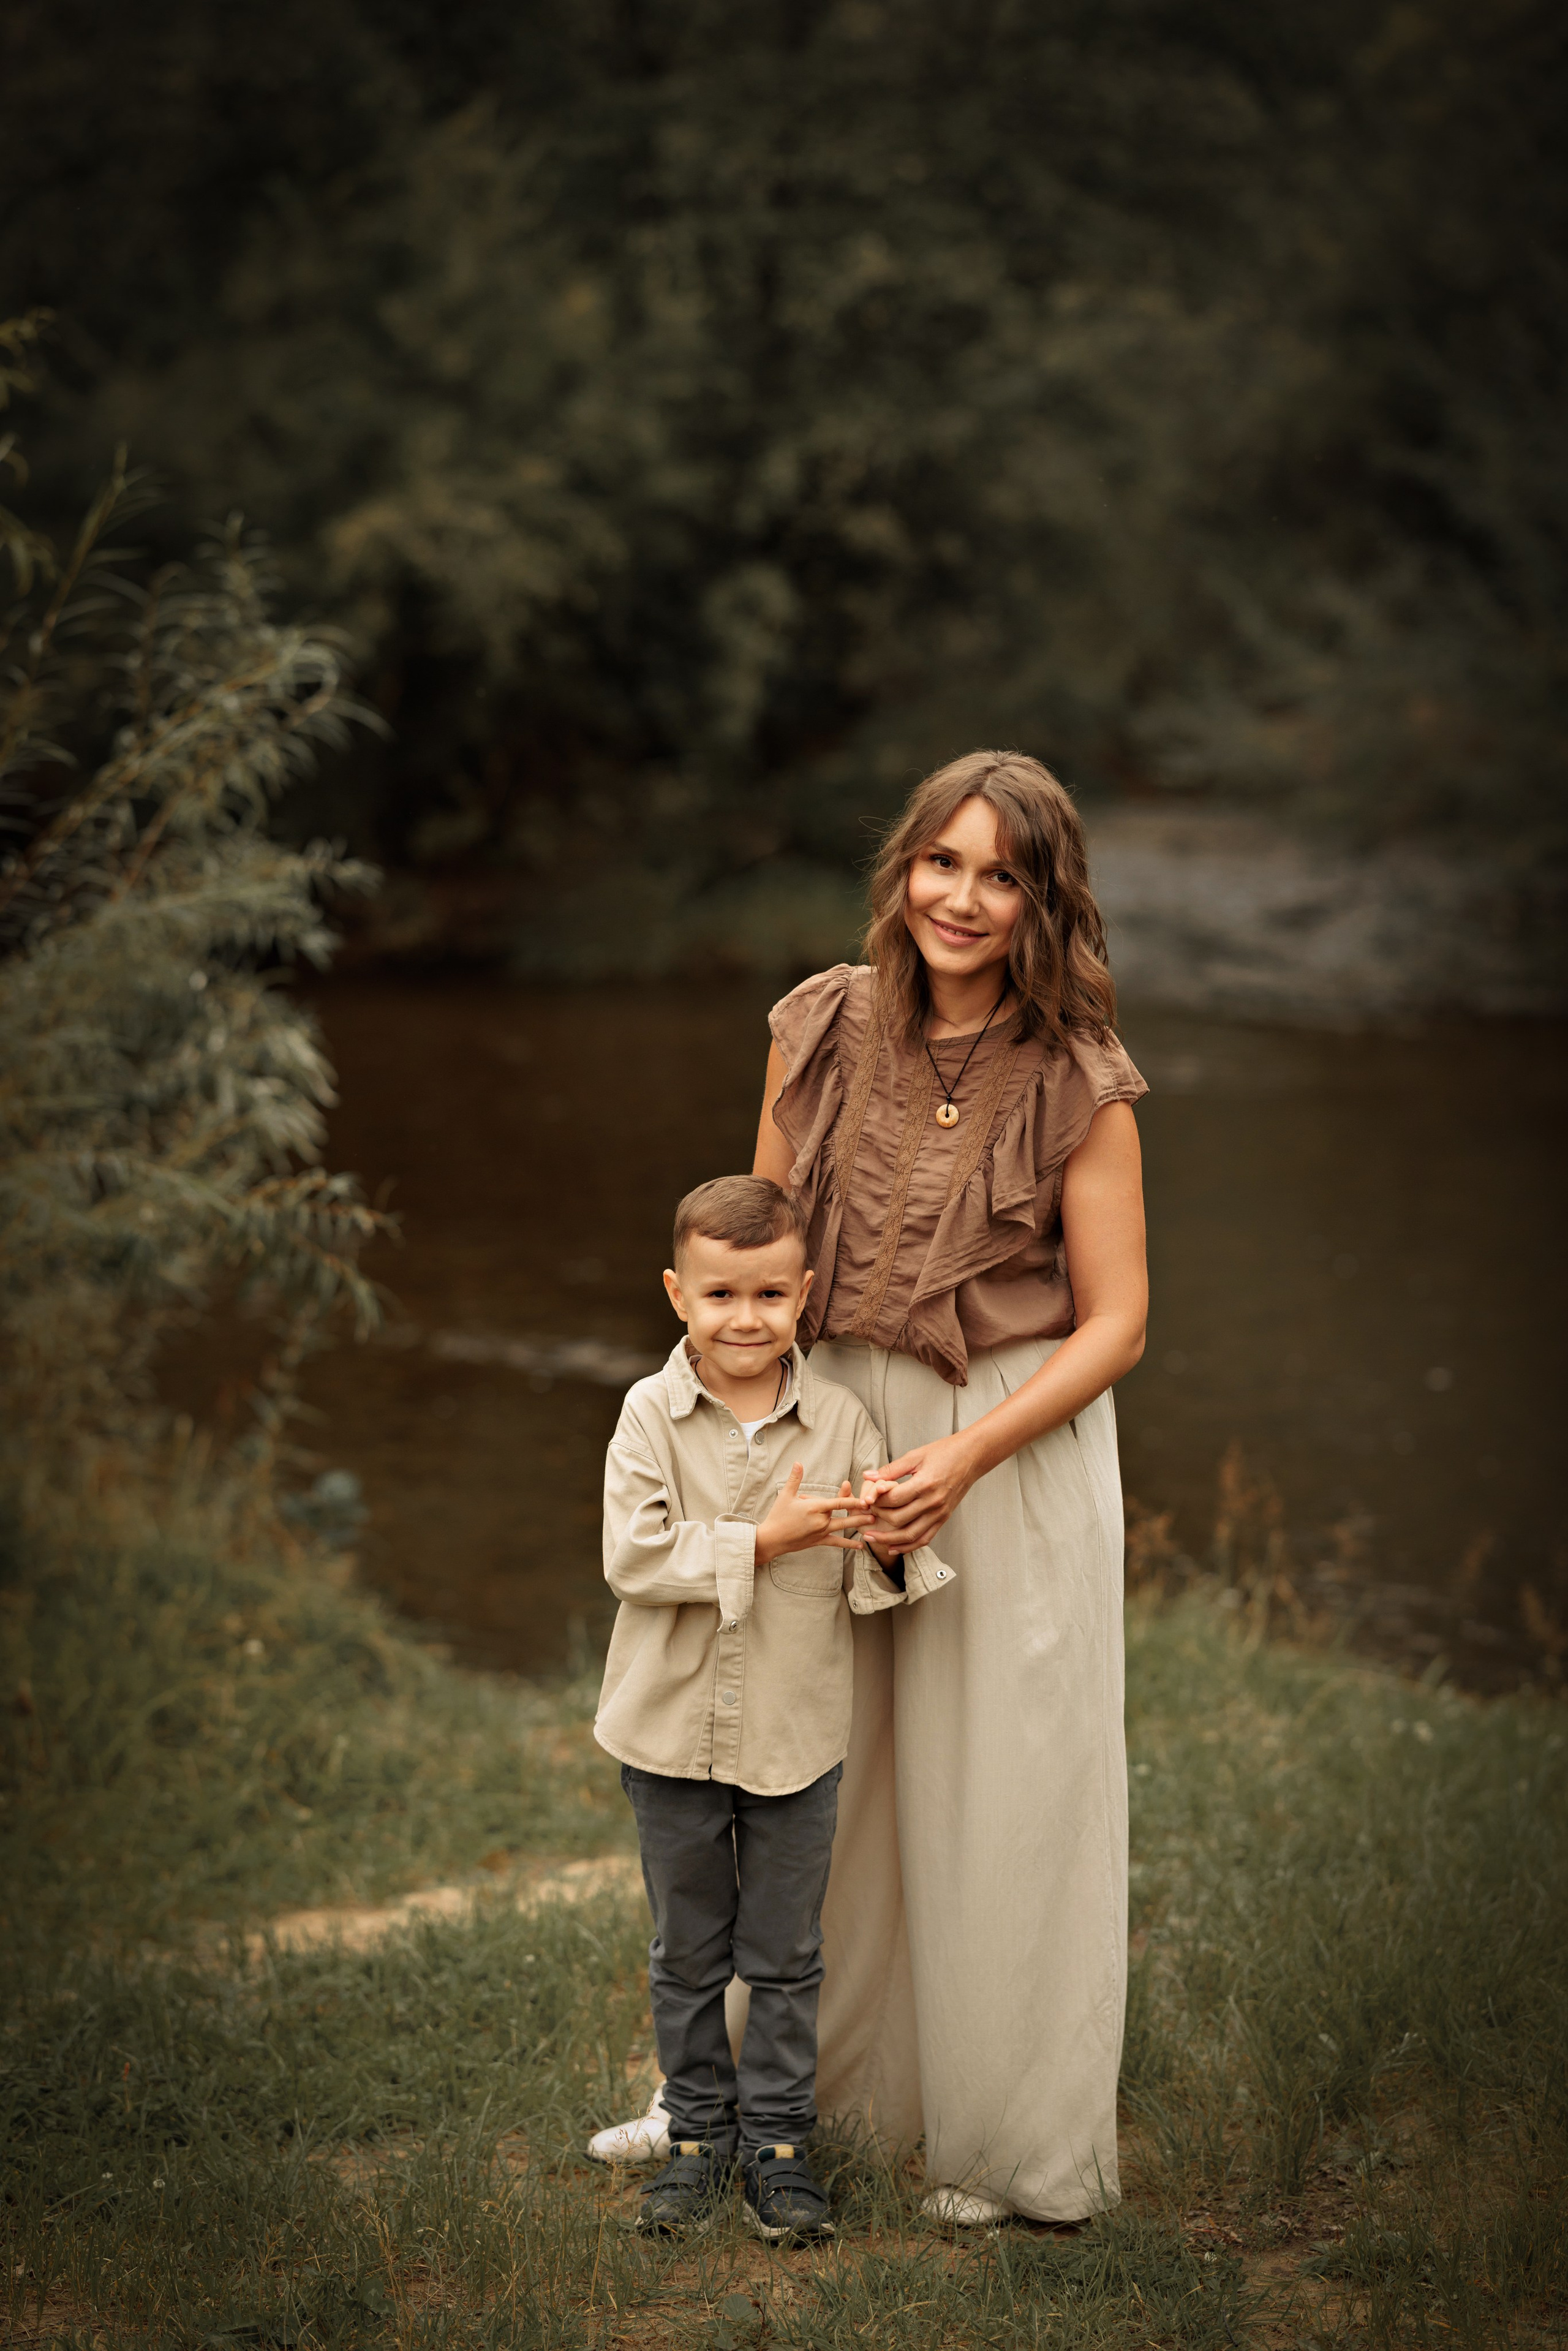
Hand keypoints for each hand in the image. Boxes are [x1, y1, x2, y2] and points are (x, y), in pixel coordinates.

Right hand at [755, 1466, 875, 1566]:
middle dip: (860, 1511)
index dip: (852, 1500)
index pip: (837, 1502)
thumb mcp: (786, 1495)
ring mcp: (820, 1532)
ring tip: (872, 1522)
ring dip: (858, 1524)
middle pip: (844, 1514)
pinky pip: (836, 1543)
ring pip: (843, 1527)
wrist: (771, 1539)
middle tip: (875, 1509)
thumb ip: (795, 1478)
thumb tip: (798, 1462)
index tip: (865, 1498)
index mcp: (814, 1508)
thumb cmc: (777, 1516)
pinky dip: (849, 1544)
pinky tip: (861, 1546)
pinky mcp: (819, 1541)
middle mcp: (820, 1521)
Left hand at [862, 1432, 984, 1551]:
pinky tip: (893, 1547)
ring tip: (870, 1538)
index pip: (893, 1499)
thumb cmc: (944, 1452)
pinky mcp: (944, 1518)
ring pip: (910, 1535)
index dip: (876, 1501)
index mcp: (925, 1484)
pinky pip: (924, 1539)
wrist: (972, 1457)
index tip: (866, 1499)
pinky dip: (908, 1546)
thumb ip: (891, 1469)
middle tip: (866, 1513)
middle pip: (898, 1518)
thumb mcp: (916, 1456)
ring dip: (888, 1539)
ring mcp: (940, 1513)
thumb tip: (867, 1476)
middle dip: (878, 1517)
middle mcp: (933, 1502)